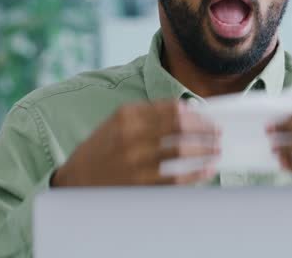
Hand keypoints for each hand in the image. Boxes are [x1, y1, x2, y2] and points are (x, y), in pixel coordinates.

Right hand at [52, 100, 219, 186]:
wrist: (74, 182)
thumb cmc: (100, 150)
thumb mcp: (116, 123)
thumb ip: (147, 115)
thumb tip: (186, 112)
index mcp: (127, 115)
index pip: (171, 108)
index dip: (195, 113)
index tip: (207, 117)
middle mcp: (132, 135)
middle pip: (180, 126)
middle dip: (204, 129)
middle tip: (217, 132)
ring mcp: (136, 160)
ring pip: (182, 150)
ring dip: (205, 149)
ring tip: (216, 149)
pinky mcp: (140, 183)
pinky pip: (176, 177)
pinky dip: (196, 173)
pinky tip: (207, 169)